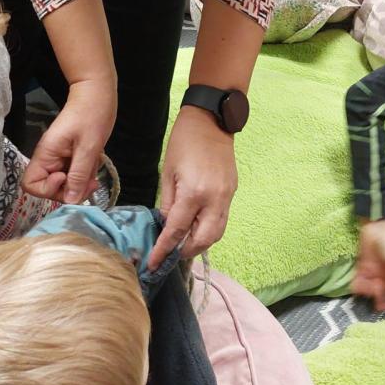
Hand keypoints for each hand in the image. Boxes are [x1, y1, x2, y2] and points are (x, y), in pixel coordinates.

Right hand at [21, 79, 116, 203]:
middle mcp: (49, 158)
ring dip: (80, 183)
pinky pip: (74, 174)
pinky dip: (84, 175)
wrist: (97, 94)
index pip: (31, 184)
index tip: (66, 178)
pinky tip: (95, 164)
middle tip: (90, 184)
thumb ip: (79, 174)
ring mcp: (60, 158)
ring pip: (64, 184)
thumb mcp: (88, 147)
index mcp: (46, 154)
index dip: (47, 189)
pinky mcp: (71, 156)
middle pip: (49, 188)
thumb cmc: (91, 115)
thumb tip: (71, 201)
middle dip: (69, 190)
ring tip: (95, 172)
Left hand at [149, 105, 237, 268]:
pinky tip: (196, 227)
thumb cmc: (184, 141)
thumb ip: (168, 203)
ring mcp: (227, 197)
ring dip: (199, 244)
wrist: (211, 120)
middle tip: (168, 253)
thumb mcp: (168, 172)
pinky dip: (208, 229)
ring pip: (216, 234)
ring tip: (182, 244)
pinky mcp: (232, 192)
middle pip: (202, 240)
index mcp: (194, 193)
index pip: (177, 231)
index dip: (163, 250)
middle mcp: (214, 200)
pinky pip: (222, 220)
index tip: (153, 264)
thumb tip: (167, 225)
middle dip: (185, 251)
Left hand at [352, 218, 384, 310]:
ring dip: (371, 293)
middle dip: (383, 301)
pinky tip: (359, 284)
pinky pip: (361, 283)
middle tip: (379, 302)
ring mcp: (376, 275)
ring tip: (371, 286)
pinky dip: (359, 286)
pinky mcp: (364, 270)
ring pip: (373, 292)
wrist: (375, 225)